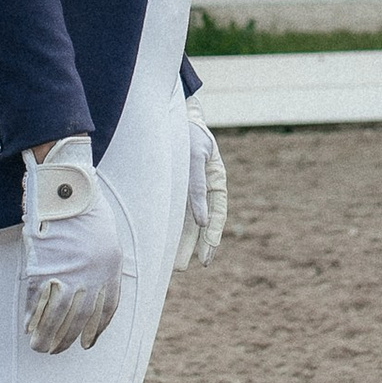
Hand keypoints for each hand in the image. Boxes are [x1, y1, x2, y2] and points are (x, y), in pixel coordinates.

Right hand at [21, 137, 121, 354]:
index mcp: (110, 267)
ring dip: (48, 335)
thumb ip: (101, 262)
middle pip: (80, 318)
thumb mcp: (105, 235)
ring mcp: (67, 272)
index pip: (106, 309)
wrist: (66, 186)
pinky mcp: (43, 266)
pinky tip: (28, 326)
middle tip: (57, 351)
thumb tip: (90, 287)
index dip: (96, 330)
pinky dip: (32, 315)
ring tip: (40, 347)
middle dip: (68, 339)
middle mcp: (92, 275)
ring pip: (57, 315)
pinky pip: (37, 299)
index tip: (88, 343)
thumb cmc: (85, 205)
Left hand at [178, 106, 227, 272]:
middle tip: (183, 268)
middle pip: (200, 223)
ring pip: (186, 221)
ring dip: (181, 243)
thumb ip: (196, 186)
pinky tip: (163, 243)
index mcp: (215, 178)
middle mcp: (203, 187)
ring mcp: (187, 189)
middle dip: (193, 246)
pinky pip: (173, 212)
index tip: (206, 256)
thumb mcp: (195, 156)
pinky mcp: (173, 189)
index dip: (212, 235)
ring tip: (174, 266)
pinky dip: (170, 228)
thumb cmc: (187, 132)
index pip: (217, 212)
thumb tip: (201, 221)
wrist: (172, 114)